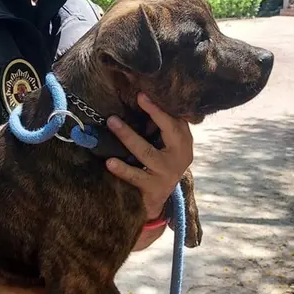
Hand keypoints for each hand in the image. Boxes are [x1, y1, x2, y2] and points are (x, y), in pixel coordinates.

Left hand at [105, 92, 193, 221]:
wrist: (158, 199)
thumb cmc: (159, 164)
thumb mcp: (166, 145)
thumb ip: (159, 127)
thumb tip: (139, 101)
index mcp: (184, 142)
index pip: (175, 120)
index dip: (160, 107)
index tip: (143, 94)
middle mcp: (180, 156)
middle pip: (168, 130)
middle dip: (154, 113)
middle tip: (136, 97)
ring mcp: (167, 173)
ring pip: (147, 152)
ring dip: (128, 136)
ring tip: (112, 123)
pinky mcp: (154, 188)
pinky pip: (136, 176)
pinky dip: (123, 169)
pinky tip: (110, 162)